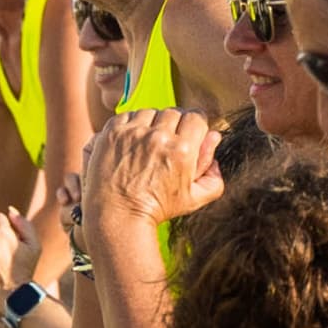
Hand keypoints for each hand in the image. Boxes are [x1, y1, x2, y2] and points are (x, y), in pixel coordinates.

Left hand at [91, 108, 222, 232]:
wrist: (118, 216)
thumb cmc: (157, 209)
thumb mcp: (194, 199)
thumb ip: (214, 174)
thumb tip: (215, 139)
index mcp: (182, 150)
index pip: (196, 116)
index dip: (195, 125)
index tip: (189, 134)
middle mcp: (158, 137)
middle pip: (174, 112)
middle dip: (175, 124)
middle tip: (169, 141)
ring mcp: (133, 133)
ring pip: (151, 111)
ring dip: (152, 122)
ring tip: (149, 142)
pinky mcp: (113, 132)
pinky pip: (128, 115)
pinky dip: (132, 124)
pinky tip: (133, 141)